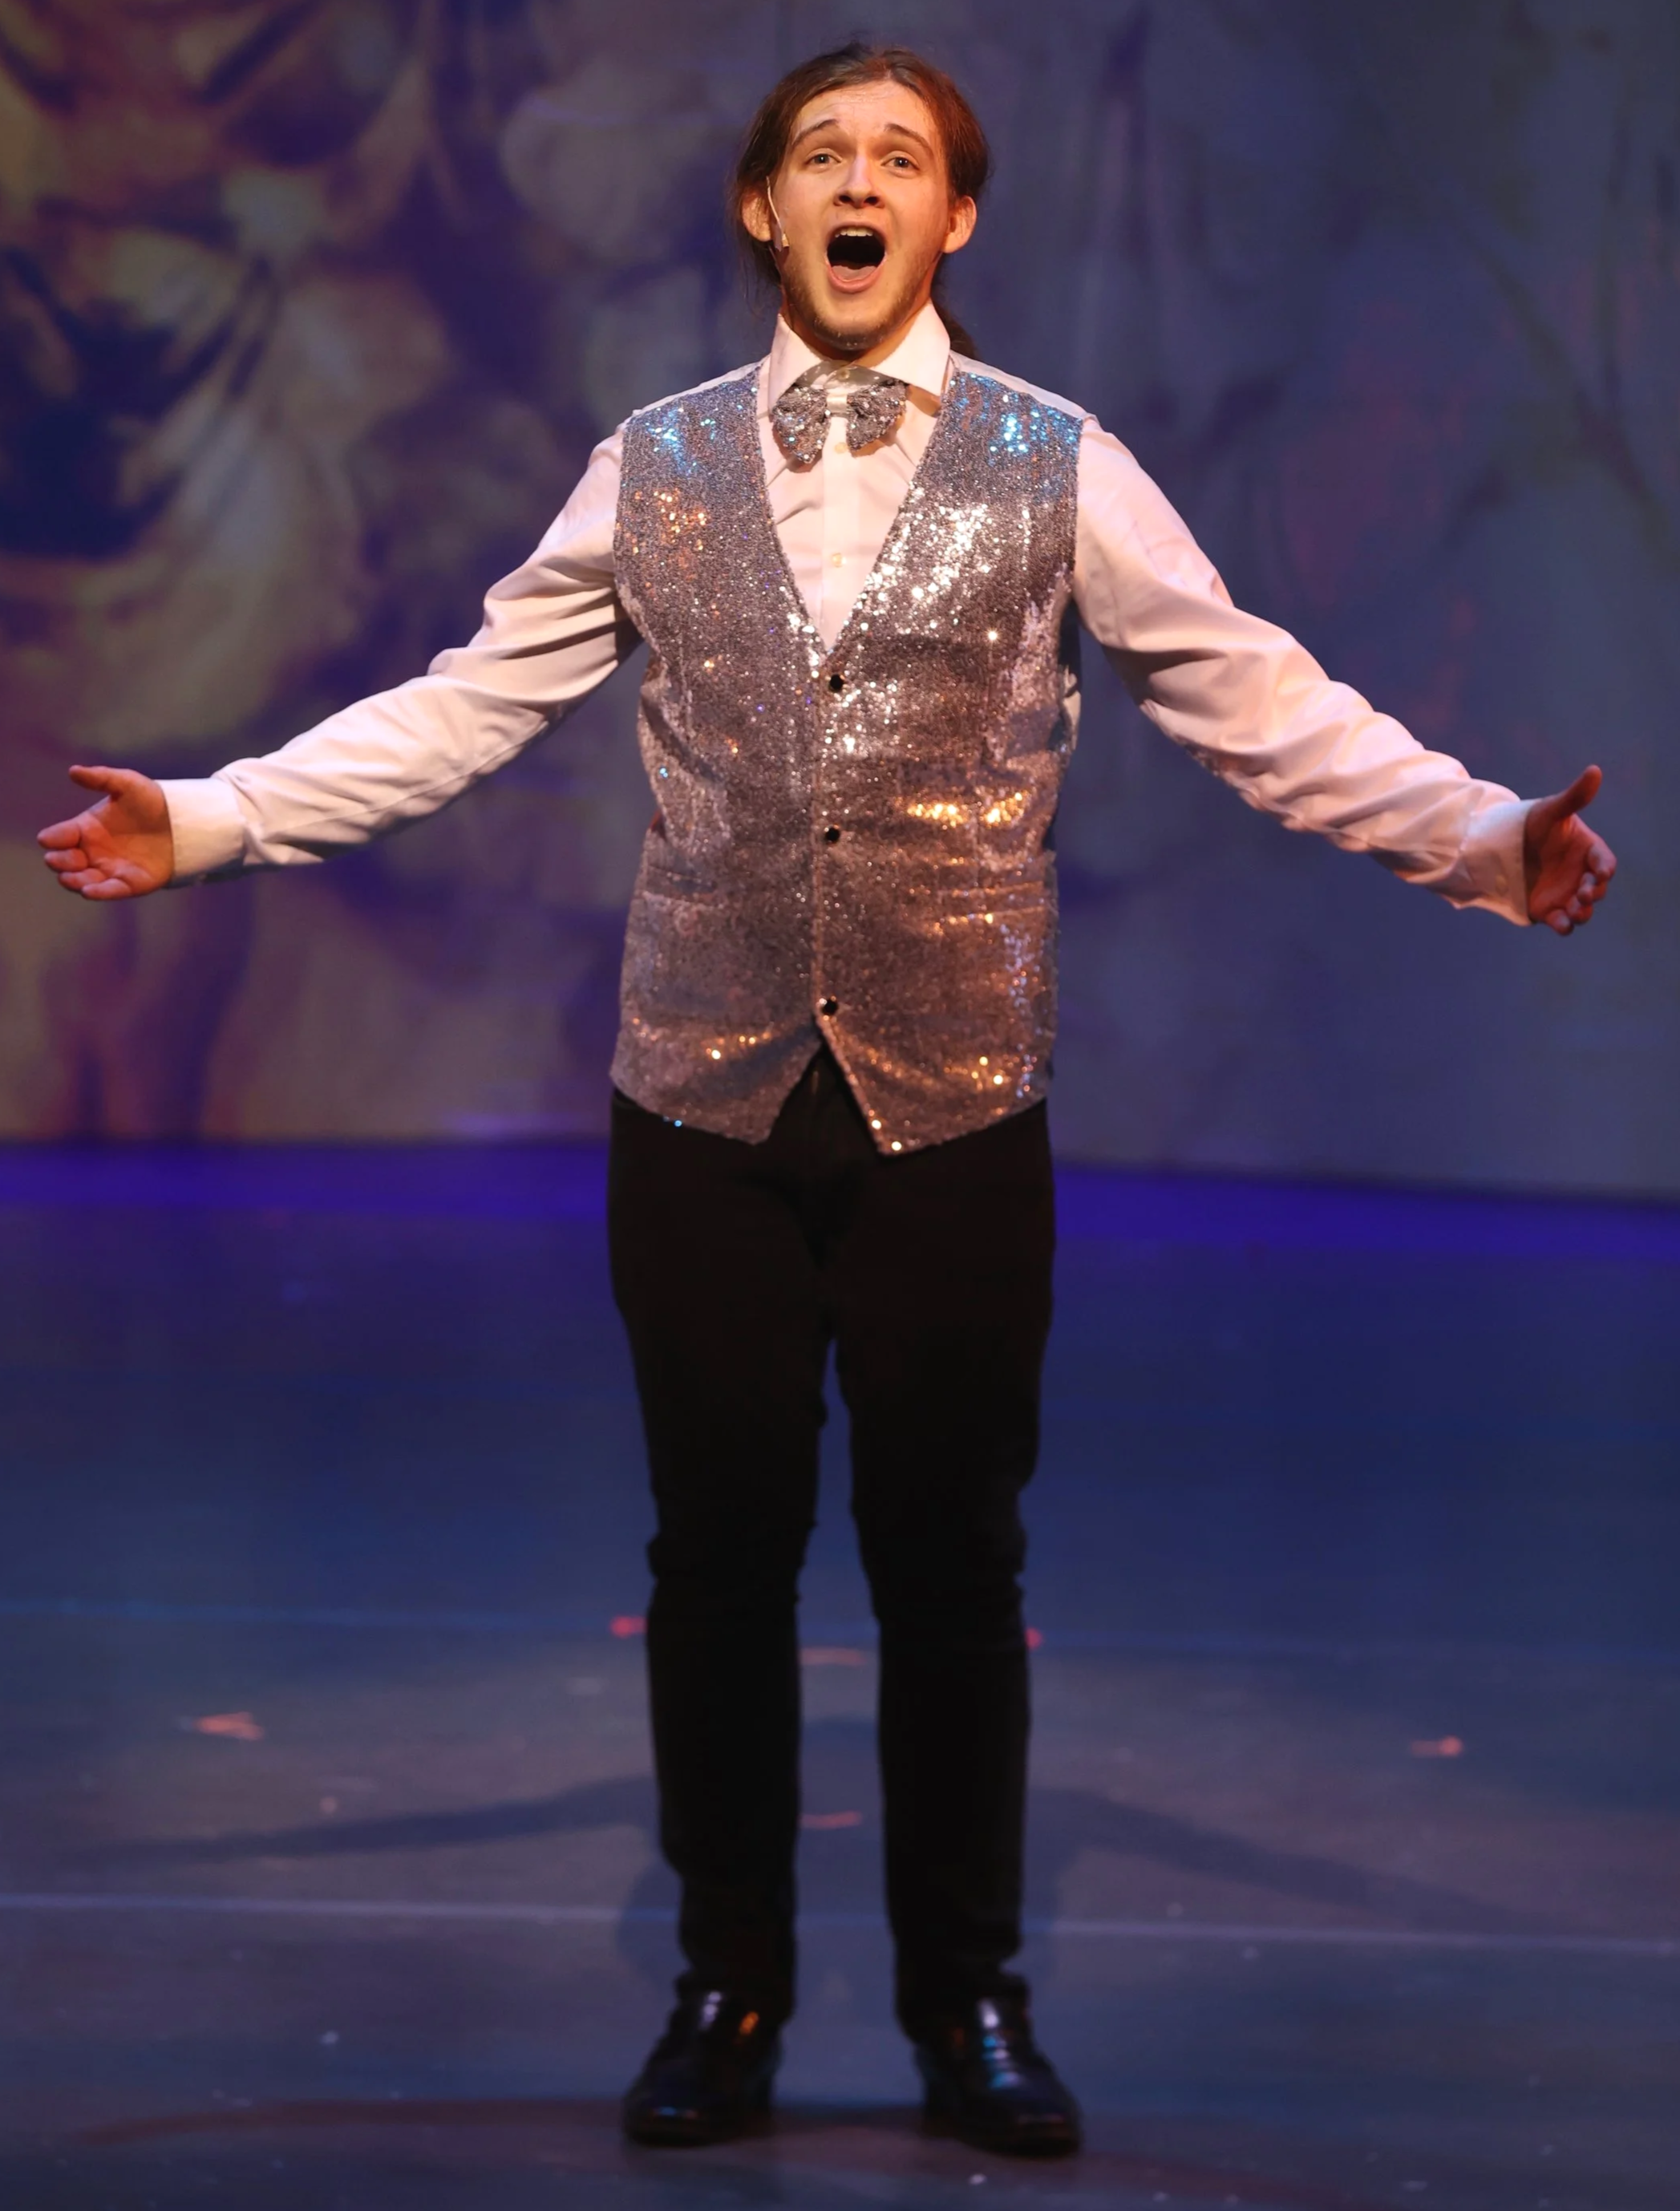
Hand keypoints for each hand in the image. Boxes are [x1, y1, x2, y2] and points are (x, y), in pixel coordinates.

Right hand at [38, 766, 174, 898]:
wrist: (182, 821)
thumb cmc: (150, 801)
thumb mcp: (127, 784)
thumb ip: (101, 778)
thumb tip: (73, 771)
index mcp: (85, 828)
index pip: (59, 836)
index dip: (52, 839)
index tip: (48, 840)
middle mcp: (92, 851)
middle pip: (65, 862)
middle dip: (59, 862)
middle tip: (57, 859)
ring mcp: (109, 869)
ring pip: (82, 880)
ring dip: (73, 881)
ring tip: (69, 878)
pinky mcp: (129, 883)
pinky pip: (110, 891)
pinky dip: (98, 893)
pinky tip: (89, 892)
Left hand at [1523, 765, 1614, 935]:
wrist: (1502, 846)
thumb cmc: (1533, 824)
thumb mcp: (1551, 811)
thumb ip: (1573, 797)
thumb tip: (1594, 770)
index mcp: (1587, 850)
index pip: (1603, 860)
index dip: (1605, 867)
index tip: (1602, 871)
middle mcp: (1581, 875)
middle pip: (1596, 889)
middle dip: (1593, 892)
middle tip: (1584, 893)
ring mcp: (1566, 894)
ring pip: (1582, 909)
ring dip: (1583, 912)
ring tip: (1576, 910)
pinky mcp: (1549, 910)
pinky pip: (1561, 921)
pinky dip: (1564, 925)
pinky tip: (1560, 923)